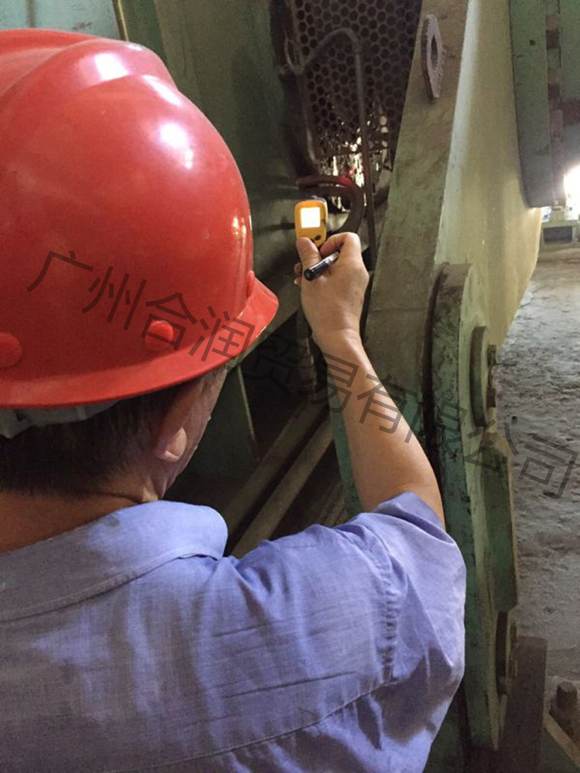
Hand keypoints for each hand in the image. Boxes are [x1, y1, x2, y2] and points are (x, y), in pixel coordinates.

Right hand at [295, 232, 368, 349]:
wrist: (336, 335)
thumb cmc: (328, 312)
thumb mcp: (312, 278)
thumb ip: (308, 256)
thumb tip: (305, 243)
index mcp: (352, 264)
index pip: (348, 237)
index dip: (330, 239)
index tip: (317, 248)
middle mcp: (357, 272)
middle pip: (339, 251)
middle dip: (319, 256)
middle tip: (306, 263)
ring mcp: (354, 283)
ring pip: (336, 266)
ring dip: (318, 268)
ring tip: (304, 277)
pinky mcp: (350, 293)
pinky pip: (338, 278)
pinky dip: (324, 278)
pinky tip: (310, 287)